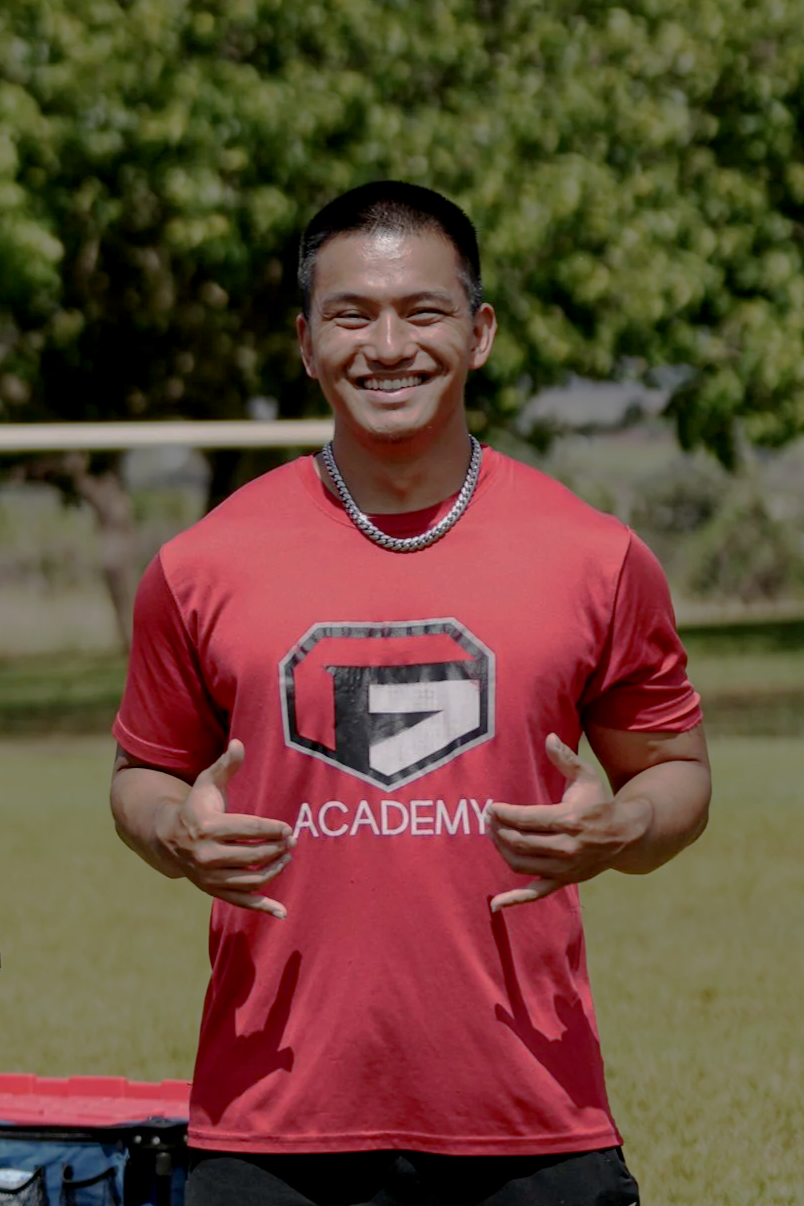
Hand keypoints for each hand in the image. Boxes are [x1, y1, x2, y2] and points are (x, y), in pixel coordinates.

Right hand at [154, 740, 293, 917]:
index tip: (288, 828)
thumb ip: (226, 765)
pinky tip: (282, 912)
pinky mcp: (213, 890)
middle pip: (252, 855)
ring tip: (287, 857)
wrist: (167, 837)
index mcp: (208, 828)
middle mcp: (207, 855)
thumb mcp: (207, 783)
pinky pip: (241, 902)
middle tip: (292, 841)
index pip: (248, 829)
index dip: (272, 828)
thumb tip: (240, 743)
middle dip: (277, 848)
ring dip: (274, 871)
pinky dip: (263, 908)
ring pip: (250, 879)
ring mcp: (209, 876)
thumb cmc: (196, 806)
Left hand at [488, 733, 648, 911]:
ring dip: (501, 849)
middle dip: (497, 829)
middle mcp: (566, 847)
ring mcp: (564, 867)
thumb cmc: (600, 802)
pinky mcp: (564, 881)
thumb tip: (549, 737)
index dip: (503, 813)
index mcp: (569, 820)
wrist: (626, 836)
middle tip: (486, 818)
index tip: (490, 806)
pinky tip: (495, 904)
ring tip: (492, 835)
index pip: (526, 819)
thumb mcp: (586, 776)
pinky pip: (536, 894)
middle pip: (519, 841)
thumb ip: (565, 758)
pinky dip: (515, 900)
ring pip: (521, 863)